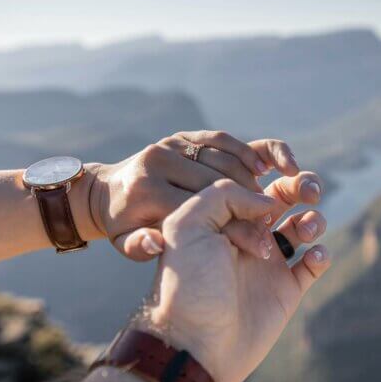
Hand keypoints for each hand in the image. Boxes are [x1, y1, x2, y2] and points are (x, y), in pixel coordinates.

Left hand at [86, 131, 299, 260]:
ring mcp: (170, 143)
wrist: (109, 190)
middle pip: (216, 183)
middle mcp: (157, 160)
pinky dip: (245, 151)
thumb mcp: (126, 243)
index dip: (235, 230)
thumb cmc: (124, 225)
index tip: (260, 247)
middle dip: (248, 205)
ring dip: (251, 180)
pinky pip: (220, 139)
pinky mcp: (182, 135)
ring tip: (271, 203)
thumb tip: (156, 242)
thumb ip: (141, 247)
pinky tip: (264, 169)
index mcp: (146, 190)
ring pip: (222, 159)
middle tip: (271, 225)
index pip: (201, 211)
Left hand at [139, 172, 330, 381]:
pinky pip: (313, 263)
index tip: (278, 177)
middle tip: (310, 190)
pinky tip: (313, 256)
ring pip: (302, 227)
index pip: (251, 182)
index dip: (267, 176)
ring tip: (307, 228)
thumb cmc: (188, 284)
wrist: (196, 344)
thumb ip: (223, 194)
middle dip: (300, 187)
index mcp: (219, 217)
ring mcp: (266, 263)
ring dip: (313, 219)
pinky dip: (321, 253)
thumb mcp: (187, 226)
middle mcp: (244, 236)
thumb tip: (266, 199)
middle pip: (282, 198)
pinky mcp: (286, 290)